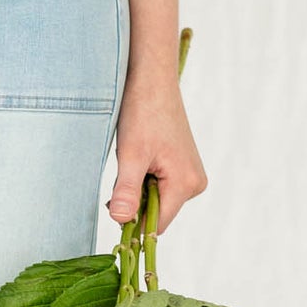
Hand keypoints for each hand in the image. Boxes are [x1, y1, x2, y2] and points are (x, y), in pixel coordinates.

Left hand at [107, 72, 207, 233]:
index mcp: (186, 184)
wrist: (152, 81)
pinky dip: (143, 182)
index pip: (156, 225)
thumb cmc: (142, 112)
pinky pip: (159, 188)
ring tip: (130, 164)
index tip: (112, 212)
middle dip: (134, 205)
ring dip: (137, 192)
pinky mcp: (182, 168)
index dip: (132, 225)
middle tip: (119, 180)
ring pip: (156, 201)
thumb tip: (120, 221)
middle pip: (157, 214)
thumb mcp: (131, 155)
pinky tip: (137, 162)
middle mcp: (194, 183)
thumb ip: (128, 191)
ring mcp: (190, 176)